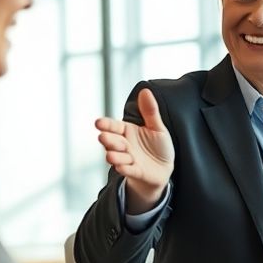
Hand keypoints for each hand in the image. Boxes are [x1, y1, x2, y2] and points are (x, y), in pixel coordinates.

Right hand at [96, 88, 173, 210]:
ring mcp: (128, 159)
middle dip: (108, 140)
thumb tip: (145, 90)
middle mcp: (124, 145)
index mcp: (127, 131)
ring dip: (114, 156)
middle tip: (103, 137)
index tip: (98, 122)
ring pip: (117, 157)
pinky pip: (128, 170)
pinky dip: (124, 169)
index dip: (106, 125)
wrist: (164, 169)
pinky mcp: (135, 172)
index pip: (114, 126)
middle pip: (112, 141)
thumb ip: (150, 111)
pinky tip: (121, 166)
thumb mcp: (157, 127)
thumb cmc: (159, 147)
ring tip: (110, 155)